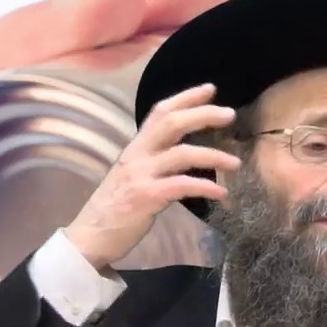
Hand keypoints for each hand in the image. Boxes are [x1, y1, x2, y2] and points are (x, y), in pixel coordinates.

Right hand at [65, 83, 240, 269]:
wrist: (90, 237)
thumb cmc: (114, 209)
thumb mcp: (131, 176)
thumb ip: (152, 161)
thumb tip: (182, 153)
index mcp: (135, 148)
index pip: (159, 112)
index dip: (185, 98)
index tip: (210, 89)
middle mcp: (137, 156)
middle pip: (172, 124)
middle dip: (203, 115)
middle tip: (230, 115)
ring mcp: (140, 175)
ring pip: (182, 154)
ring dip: (214, 156)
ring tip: (236, 163)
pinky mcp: (146, 197)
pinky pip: (182, 186)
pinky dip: (205, 187)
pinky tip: (222, 194)